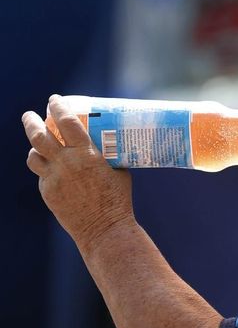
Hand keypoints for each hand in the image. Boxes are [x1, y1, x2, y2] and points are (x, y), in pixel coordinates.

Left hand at [22, 95, 133, 249]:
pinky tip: (55, 173)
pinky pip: (42, 176)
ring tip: (39, 145)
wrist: (104, 228)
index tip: (54, 99)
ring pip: (33, 156)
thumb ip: (105, 158)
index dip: (58, 107)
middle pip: (38, 136)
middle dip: (31, 122)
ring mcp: (53, 179)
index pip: (66, 122)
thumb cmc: (117, 199)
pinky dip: (47, 171)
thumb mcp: (118, 171)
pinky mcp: (48, 193)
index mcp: (85, 155)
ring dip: (35, 148)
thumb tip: (105, 146)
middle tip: (30, 115)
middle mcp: (65, 164)